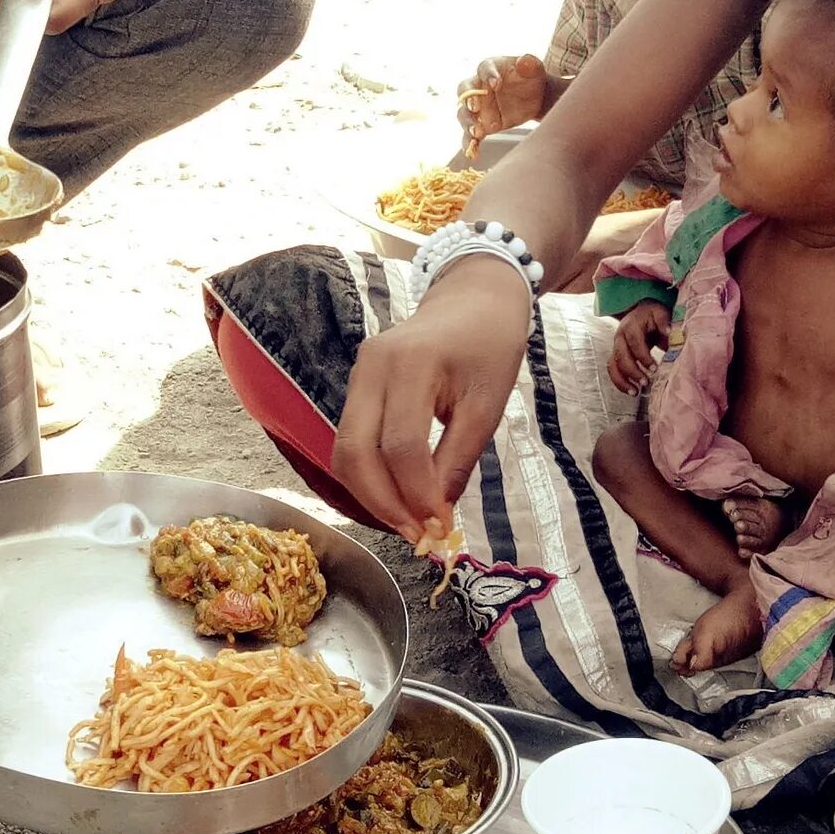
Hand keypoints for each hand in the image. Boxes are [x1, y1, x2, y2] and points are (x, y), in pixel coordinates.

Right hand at [334, 258, 533, 540]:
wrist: (473, 298)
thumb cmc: (490, 346)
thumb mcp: (488, 404)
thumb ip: (458, 459)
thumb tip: (436, 516)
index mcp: (411, 364)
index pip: (401, 445)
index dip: (416, 494)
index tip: (439, 526)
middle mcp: (372, 367)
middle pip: (356, 452)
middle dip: (382, 503)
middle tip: (416, 534)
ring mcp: (358, 374)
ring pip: (344, 451)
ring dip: (370, 495)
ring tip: (407, 522)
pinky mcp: (356, 385)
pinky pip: (351, 440)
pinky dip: (369, 475)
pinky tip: (397, 496)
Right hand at [457, 53, 548, 148]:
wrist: (535, 97)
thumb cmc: (531, 78)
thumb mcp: (534, 68)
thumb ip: (529, 64)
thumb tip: (524, 61)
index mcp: (490, 68)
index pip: (484, 68)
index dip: (488, 76)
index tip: (496, 84)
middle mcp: (478, 87)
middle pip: (465, 91)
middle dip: (468, 100)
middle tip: (475, 108)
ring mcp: (478, 107)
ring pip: (464, 114)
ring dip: (467, 122)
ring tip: (477, 132)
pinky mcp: (482, 124)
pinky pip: (471, 134)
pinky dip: (469, 143)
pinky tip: (472, 152)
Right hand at [609, 301, 671, 394]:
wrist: (642, 313)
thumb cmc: (653, 315)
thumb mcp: (660, 313)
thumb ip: (664, 322)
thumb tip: (669, 332)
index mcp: (631, 325)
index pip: (634, 341)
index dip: (643, 356)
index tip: (654, 368)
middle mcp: (620, 336)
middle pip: (621, 355)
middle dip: (632, 371)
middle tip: (645, 382)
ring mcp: (616, 347)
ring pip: (613, 365)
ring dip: (622, 380)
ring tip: (635, 392)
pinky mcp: (616, 356)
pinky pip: (613, 370)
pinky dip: (620, 382)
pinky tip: (631, 391)